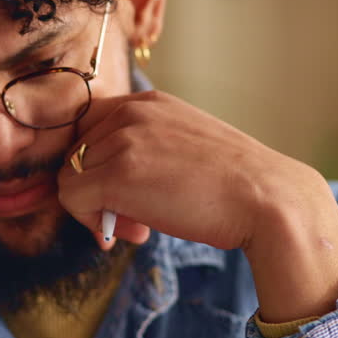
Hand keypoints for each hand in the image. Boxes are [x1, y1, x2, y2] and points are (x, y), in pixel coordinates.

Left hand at [57, 90, 337, 320]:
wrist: (267, 200)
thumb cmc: (234, 186)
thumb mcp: (184, 148)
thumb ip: (146, 152)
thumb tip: (106, 189)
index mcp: (149, 102)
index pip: (90, 128)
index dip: (100, 165)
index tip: (126, 194)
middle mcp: (131, 112)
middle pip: (77, 154)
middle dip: (98, 190)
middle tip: (134, 220)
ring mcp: (123, 141)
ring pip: (70, 177)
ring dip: (97, 210)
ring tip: (138, 229)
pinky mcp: (117, 175)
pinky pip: (72, 198)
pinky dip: (92, 223)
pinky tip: (134, 234)